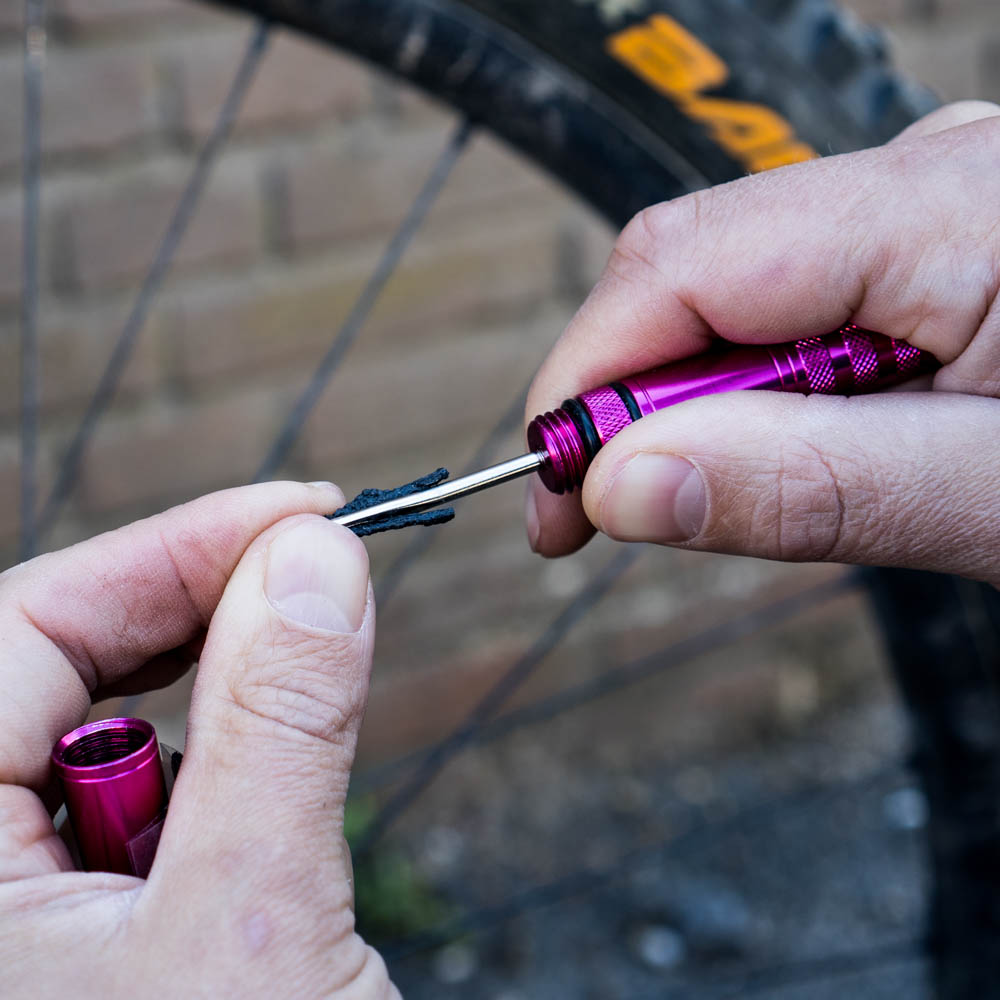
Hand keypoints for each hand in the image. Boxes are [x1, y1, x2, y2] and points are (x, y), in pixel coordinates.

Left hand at [0, 483, 397, 997]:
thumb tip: (316, 552)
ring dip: (218, 709)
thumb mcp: (254, 914)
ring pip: (112, 731)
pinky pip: (144, 796)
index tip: (307, 513)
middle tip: (324, 579)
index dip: (174, 549)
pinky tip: (264, 811)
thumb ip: (278, 724)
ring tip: (299, 737)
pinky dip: (221, 771)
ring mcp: (21, 898)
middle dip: (203, 615)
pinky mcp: (79, 918)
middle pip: (61, 668)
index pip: (24, 629)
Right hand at [524, 101, 999, 587]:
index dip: (584, 380)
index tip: (551, 492)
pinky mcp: (928, 253)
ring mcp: (923, 213)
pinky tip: (796, 444)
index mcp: (942, 209)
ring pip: (736, 302)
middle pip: (693, 277)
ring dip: (702, 407)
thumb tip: (625, 486)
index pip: (678, 268)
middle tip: (615, 514)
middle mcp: (920, 182)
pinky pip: (792, 312)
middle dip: (631, 403)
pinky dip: (760, 393)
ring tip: (741, 489)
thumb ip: (810, 488)